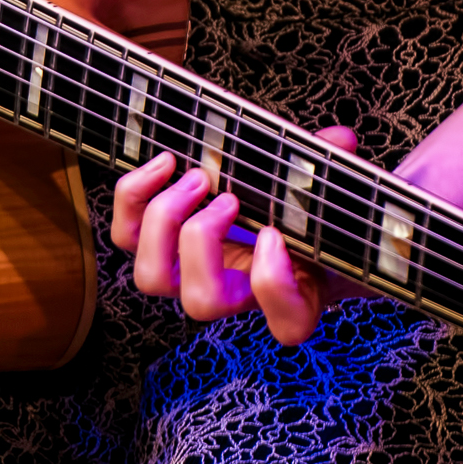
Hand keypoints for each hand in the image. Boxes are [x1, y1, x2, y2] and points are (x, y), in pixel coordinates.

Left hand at [110, 126, 359, 342]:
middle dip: (202, 241)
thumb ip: (331, 171)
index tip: (274, 234)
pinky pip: (125, 234)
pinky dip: (135, 196)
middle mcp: (236, 293)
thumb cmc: (302, 206)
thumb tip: (338, 139)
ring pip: (150, 276)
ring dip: (166, 219)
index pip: (288, 324)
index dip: (275, 286)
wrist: (274, 205)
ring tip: (195, 176)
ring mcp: (190, 272)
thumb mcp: (326, 191)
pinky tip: (164, 163)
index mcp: (294, 292)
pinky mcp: (158, 243)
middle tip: (226, 196)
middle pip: (200, 301)